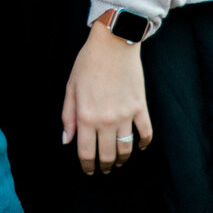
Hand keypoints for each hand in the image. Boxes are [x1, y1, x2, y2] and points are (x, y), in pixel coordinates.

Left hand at [61, 24, 153, 174]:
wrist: (114, 42)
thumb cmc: (89, 62)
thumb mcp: (71, 87)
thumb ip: (68, 116)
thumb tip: (67, 141)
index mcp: (86, 116)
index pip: (86, 152)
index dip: (87, 166)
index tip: (89, 171)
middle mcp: (106, 120)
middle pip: (108, 155)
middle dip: (105, 166)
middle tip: (104, 169)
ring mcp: (125, 115)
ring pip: (126, 149)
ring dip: (122, 159)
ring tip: (119, 161)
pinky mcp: (140, 107)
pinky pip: (146, 133)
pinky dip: (144, 143)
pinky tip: (139, 146)